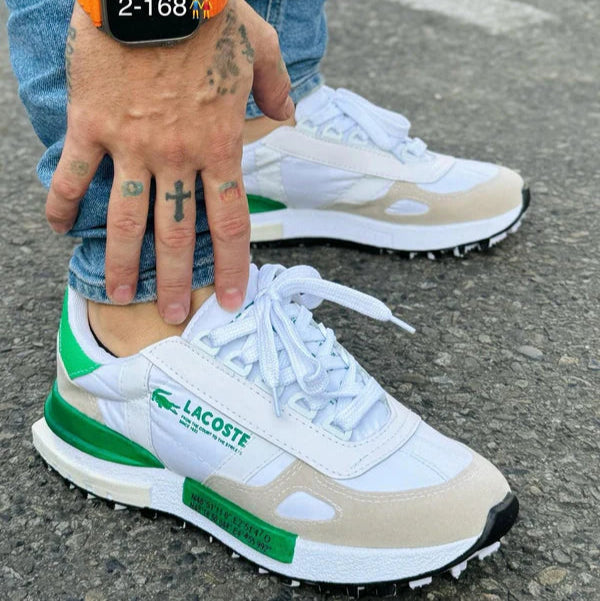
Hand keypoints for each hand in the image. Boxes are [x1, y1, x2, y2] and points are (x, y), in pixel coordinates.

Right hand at [46, 0, 292, 322]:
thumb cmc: (211, 13)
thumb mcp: (262, 48)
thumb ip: (277, 89)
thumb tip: (289, 115)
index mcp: (220, 146)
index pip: (229, 223)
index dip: (230, 266)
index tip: (227, 299)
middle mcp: (178, 158)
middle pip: (177, 234)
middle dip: (176, 280)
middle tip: (173, 314)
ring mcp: (131, 146)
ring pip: (127, 218)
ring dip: (124, 261)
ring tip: (121, 293)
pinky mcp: (91, 125)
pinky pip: (73, 174)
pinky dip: (63, 202)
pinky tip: (58, 228)